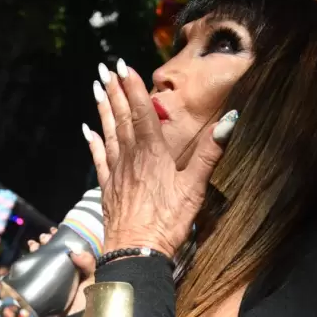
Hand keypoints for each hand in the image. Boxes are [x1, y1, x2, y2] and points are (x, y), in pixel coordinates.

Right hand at [28, 228, 94, 316]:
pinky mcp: (47, 290)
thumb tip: (73, 251)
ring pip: (44, 261)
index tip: (54, 230)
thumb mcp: (94, 276)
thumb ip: (87, 263)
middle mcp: (67, 270)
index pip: (68, 247)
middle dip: (46, 242)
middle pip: (54, 252)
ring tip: (33, 245)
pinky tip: (26, 259)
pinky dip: (30, 267)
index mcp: (79, 265)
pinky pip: (37, 276)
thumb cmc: (94, 297)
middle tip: (43, 238)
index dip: (60, 237)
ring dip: (36, 251)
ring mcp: (56, 280)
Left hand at [90, 60, 233, 257]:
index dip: (133, 87)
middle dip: (114, 91)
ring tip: (96, 88)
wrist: (136, 251)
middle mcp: (130, 157)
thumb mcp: (195, 187)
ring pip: (108, 132)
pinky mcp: (108, 187)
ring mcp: (116, 171)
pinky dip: (93, 141)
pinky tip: (87, 130)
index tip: (123, 65)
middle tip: (104, 68)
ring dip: (103, 109)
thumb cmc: (168, 222)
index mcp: (153, 152)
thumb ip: (210, 152)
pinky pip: (98, 158)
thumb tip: (229, 120)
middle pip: (121, 117)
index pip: (142, 112)